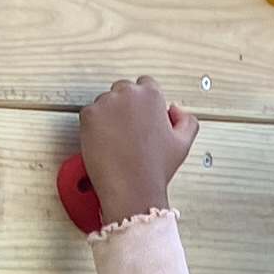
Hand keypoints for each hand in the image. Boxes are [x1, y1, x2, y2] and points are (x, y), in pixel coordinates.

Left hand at [74, 79, 199, 224]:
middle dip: (126, 107)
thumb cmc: (154, 169)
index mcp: (152, 95)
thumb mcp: (183, 143)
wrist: (131, 188)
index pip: (146, 85)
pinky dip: (94, 127)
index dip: (145, 104)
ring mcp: (106, 103)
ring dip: (109, 116)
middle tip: (129, 131)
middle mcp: (128, 94)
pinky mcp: (88, 115)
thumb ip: (186, 120)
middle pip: (124, 90)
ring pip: (105, 102)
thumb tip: (174, 110)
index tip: (142, 118)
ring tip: (117, 140)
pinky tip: (105, 143)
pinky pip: (89, 114)